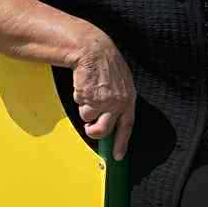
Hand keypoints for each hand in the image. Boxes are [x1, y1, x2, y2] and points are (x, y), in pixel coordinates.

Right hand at [71, 30, 135, 158]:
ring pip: (87, 117)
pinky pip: (79, 105)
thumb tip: (114, 119)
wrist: (93, 50)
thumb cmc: (106, 64)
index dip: (121, 143)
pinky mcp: (87, 97)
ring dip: (84, 108)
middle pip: (103, 130)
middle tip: (89, 128)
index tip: (118, 156)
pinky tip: (83, 85)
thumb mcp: (120, 82)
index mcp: (128, 99)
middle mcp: (116, 102)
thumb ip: (119, 100)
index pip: (126, 127)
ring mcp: (101, 100)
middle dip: (93, 132)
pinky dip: (78, 98)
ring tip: (88, 92)